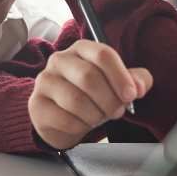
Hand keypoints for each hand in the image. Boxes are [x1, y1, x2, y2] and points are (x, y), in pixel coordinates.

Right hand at [28, 40, 151, 149]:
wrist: (63, 118)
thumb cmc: (93, 96)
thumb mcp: (117, 84)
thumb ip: (135, 80)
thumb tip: (139, 87)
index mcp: (82, 49)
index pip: (103, 55)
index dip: (121, 77)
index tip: (131, 95)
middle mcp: (60, 60)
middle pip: (89, 77)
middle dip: (109, 100)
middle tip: (117, 111)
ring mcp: (45, 81)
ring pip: (76, 100)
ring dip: (95, 115)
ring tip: (100, 117)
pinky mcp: (36, 105)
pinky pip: (64, 119)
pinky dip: (80, 126)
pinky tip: (83, 124)